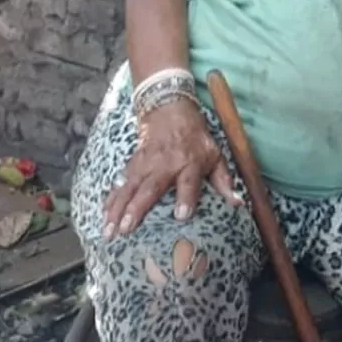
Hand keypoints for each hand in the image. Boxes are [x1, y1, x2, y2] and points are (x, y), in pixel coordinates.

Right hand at [103, 98, 237, 238]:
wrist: (169, 111)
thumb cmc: (195, 139)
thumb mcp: (214, 154)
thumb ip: (224, 180)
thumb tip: (238, 202)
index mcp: (189, 163)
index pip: (188, 181)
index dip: (186, 197)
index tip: (181, 216)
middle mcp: (165, 165)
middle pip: (150, 188)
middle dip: (137, 208)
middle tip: (127, 228)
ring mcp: (145, 165)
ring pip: (129, 188)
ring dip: (117, 209)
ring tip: (109, 230)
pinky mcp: (132, 165)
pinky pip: (119, 184)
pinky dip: (110, 200)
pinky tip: (103, 216)